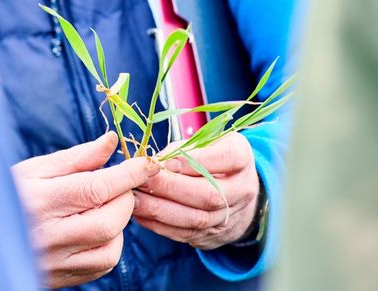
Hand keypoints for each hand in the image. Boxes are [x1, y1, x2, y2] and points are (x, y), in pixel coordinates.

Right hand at [11, 132, 158, 287]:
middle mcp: (48, 236)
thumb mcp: (34, 169)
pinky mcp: (61, 279)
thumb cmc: (6, 194)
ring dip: (119, 222)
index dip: (130, 173)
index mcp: (39, 201)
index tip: (148, 163)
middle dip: (125, 197)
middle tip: (117, 185)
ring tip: (101, 207)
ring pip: (111, 245)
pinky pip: (102, 263)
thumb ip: (77, 158)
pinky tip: (95, 228)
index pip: (97, 187)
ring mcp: (55, 262)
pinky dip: (110, 242)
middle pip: (109, 219)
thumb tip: (111, 142)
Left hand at [133, 132, 258, 249]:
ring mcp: (230, 216)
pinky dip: (160, 225)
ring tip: (135, 199)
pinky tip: (141, 214)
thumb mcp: (207, 142)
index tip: (166, 161)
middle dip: (170, 188)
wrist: (236, 192)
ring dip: (160, 210)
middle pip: (208, 194)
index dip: (195, 161)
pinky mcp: (213, 235)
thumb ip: (184, 148)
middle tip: (141, 180)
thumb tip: (156, 161)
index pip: (226, 158)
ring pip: (196, 219)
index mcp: (242, 158)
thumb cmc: (214, 159)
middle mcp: (242, 189)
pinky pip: (185, 233)